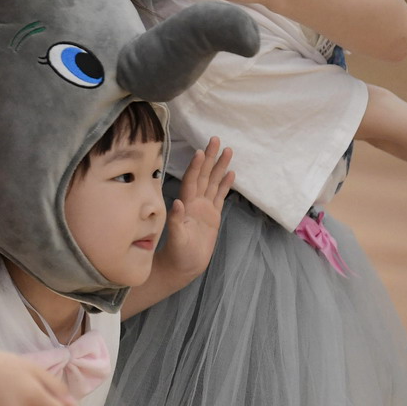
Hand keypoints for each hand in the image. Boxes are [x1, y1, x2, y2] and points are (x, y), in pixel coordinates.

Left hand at [160, 137, 233, 279]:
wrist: (184, 265)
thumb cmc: (178, 253)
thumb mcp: (176, 238)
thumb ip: (176, 221)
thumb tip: (177, 202)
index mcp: (186, 204)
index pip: (191, 180)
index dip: (196, 166)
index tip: (201, 151)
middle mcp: (195, 202)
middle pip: (204, 175)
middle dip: (210, 158)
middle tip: (216, 140)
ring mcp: (204, 207)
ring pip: (213, 182)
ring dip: (219, 167)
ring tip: (228, 151)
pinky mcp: (213, 215)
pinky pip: (220, 196)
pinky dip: (224, 184)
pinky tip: (231, 173)